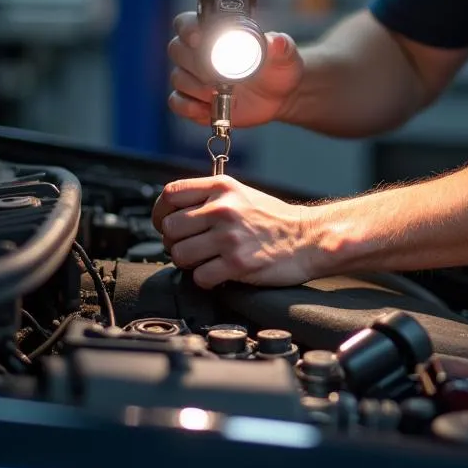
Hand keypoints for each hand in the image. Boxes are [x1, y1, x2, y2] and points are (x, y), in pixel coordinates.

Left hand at [151, 176, 324, 288]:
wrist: (307, 238)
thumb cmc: (273, 218)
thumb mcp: (240, 193)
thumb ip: (207, 197)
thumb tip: (172, 212)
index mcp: (221, 187)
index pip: (170, 194)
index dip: (161, 212)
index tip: (166, 223)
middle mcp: (223, 208)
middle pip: (169, 228)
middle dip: (174, 242)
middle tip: (190, 246)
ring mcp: (229, 237)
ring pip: (179, 255)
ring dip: (188, 263)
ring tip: (205, 260)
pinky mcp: (236, 264)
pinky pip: (199, 277)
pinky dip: (206, 279)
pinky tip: (219, 272)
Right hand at [167, 11, 304, 127]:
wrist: (280, 96)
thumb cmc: (278, 67)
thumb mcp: (284, 55)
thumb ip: (281, 46)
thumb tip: (277, 41)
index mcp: (215, 33)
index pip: (186, 23)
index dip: (187, 28)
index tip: (198, 37)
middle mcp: (199, 53)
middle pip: (177, 50)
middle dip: (194, 62)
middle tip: (217, 73)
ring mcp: (194, 78)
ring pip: (178, 77)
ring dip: (196, 86)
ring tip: (220, 92)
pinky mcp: (194, 101)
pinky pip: (177, 103)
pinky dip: (189, 107)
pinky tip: (208, 107)